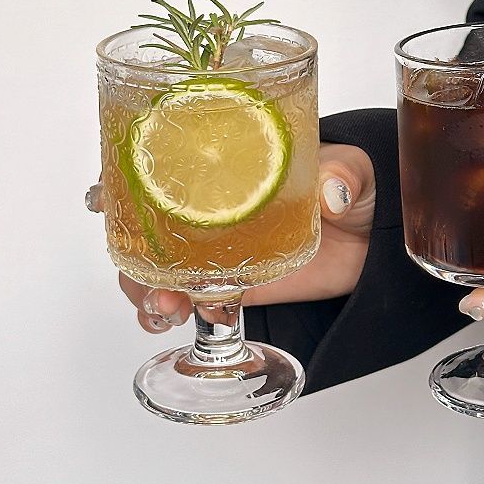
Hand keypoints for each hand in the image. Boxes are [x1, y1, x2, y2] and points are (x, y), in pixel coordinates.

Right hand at [87, 143, 375, 333]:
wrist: (378, 235)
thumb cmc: (357, 186)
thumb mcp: (354, 168)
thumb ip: (344, 174)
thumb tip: (330, 193)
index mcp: (229, 165)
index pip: (160, 165)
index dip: (123, 180)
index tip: (104, 197)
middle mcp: (213, 209)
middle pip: (146, 225)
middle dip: (128, 248)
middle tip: (139, 269)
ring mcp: (222, 251)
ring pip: (161, 268)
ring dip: (148, 288)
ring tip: (164, 305)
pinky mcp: (239, 286)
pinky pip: (196, 301)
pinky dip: (181, 312)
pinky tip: (183, 318)